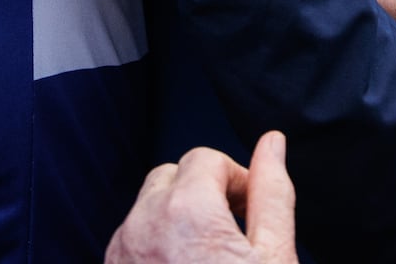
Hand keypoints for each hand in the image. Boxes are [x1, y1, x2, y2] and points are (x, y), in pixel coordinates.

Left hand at [104, 132, 298, 263]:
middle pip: (172, 175)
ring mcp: (121, 252)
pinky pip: (131, 238)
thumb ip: (272, 193)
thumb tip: (273, 143)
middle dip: (202, 192)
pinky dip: (155, 243)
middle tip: (231, 231)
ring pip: (148, 206)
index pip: (206, 158)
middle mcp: (143, 224)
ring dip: (178, 217)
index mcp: (186, 211)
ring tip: (207, 255)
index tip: (249, 211)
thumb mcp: (274, 257)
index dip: (235, 179)